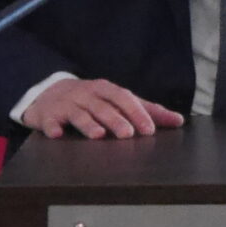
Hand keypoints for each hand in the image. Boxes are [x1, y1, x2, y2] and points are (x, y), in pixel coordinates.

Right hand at [22, 77, 182, 138]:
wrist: (49, 94)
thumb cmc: (91, 100)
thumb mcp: (118, 101)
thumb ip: (147, 111)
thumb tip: (178, 120)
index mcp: (105, 90)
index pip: (123, 98)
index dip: (136, 112)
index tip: (149, 129)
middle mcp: (86, 95)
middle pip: (103, 107)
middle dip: (115, 120)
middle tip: (128, 135)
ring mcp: (66, 104)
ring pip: (78, 114)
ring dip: (88, 124)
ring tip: (99, 136)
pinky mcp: (47, 115)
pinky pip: (49, 121)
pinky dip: (52, 127)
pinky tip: (57, 135)